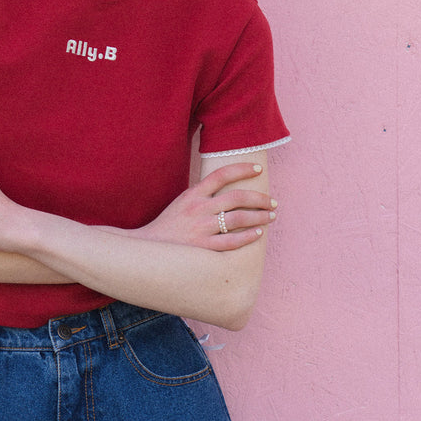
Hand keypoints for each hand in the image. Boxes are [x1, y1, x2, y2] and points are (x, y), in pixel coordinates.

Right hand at [135, 162, 276, 250]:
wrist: (147, 251)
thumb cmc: (168, 227)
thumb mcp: (182, 203)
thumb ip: (202, 195)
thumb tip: (228, 189)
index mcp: (192, 194)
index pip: (221, 174)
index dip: (242, 169)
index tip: (258, 169)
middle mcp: (198, 208)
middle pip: (236, 196)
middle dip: (259, 197)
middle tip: (273, 201)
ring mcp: (201, 228)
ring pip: (238, 217)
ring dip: (259, 216)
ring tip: (271, 216)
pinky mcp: (203, 247)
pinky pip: (232, 241)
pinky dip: (248, 236)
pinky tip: (258, 233)